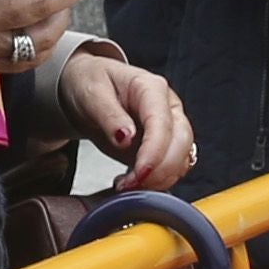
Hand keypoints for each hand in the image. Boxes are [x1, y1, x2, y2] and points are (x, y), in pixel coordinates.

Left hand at [55, 48, 195, 188]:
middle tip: (130, 185)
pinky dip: (156, 182)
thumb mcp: (92, 94)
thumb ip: (109, 115)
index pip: (163, 124)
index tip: (139, 173)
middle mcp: (167, 108)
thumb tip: (125, 138)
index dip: (154, 153)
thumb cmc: (90, 82)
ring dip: (159, 180)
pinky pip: (171, 169)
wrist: (87, 86)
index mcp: (151, 88)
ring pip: (181, 159)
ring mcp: (168, 127)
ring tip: (126, 185)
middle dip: (161, 170)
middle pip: (181, 143)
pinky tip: (131, 183)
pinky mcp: (162, 147)